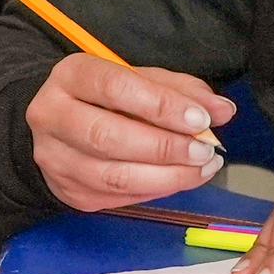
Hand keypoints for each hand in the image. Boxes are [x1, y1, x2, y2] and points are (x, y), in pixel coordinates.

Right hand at [27, 56, 235, 215]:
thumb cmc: (108, 98)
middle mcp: (51, 116)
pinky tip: (180, 180)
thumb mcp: (143, 81)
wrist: (61, 128)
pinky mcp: (67, 191)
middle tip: (204, 151)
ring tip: (202, 168)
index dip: (161, 105)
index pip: (115, 88)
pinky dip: (155, 190)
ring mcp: (55, 159)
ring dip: (166, 177)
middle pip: (108, 137)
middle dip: (164, 147)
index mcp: (71, 76)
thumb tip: (222, 110)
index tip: (200, 119)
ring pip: (112, 176)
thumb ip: (181, 91)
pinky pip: (116, 197)